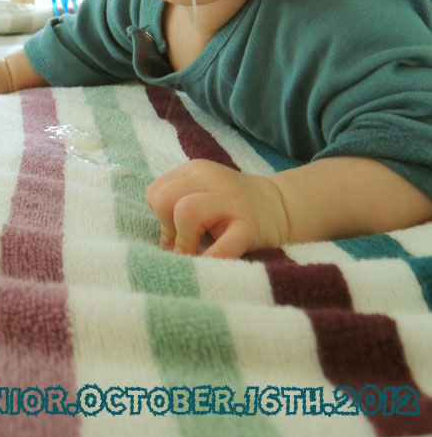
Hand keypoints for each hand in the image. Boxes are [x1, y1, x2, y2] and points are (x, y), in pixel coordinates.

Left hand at [145, 160, 289, 258]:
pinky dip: (212, 257)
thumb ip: (177, 210)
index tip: (174, 232)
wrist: (279, 207)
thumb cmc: (230, 206)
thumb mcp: (201, 195)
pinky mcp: (249, 227)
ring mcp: (231, 202)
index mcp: (195, 171)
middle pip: (164, 199)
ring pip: (186, 212)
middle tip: (183, 244)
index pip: (156, 191)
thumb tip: (163, 244)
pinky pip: (225, 243)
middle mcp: (210, 180)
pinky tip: (208, 265)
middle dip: (167, 226)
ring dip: (184, 241)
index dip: (160, 216)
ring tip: (193, 255)